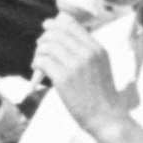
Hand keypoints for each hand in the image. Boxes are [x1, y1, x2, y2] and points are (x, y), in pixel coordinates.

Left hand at [32, 15, 130, 142]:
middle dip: (45, 37)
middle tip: (40, 46)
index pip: (72, 25)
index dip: (56, 24)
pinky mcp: (63, 79)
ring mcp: (75, 65)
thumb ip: (87, 52)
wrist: (106, 118)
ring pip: (47, 46)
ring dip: (39, 52)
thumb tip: (65, 39)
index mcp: (97, 48)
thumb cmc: (102, 96)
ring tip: (37, 62)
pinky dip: (36, 64)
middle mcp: (87, 53)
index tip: (47, 26)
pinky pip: (42, 61)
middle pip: (57, 33)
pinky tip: (37, 70)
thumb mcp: (101, 66)